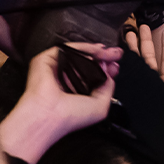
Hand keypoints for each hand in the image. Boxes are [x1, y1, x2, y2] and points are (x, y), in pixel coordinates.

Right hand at [0, 43, 120, 162]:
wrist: (50, 115)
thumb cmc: (70, 116)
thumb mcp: (101, 106)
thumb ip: (108, 88)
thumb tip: (109, 72)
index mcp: (74, 91)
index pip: (92, 75)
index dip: (106, 69)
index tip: (116, 66)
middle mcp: (64, 79)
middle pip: (86, 62)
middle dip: (103, 57)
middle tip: (116, 55)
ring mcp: (55, 68)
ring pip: (78, 54)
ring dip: (96, 51)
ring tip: (109, 53)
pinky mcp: (46, 59)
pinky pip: (68, 48)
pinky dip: (83, 47)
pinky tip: (97, 51)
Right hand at [124, 21, 163, 108]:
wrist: (163, 135)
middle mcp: (152, 82)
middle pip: (147, 58)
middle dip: (144, 42)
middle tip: (140, 26)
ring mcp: (141, 86)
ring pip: (137, 63)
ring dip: (133, 48)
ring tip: (129, 32)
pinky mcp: (131, 92)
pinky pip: (127, 76)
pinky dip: (123, 64)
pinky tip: (119, 53)